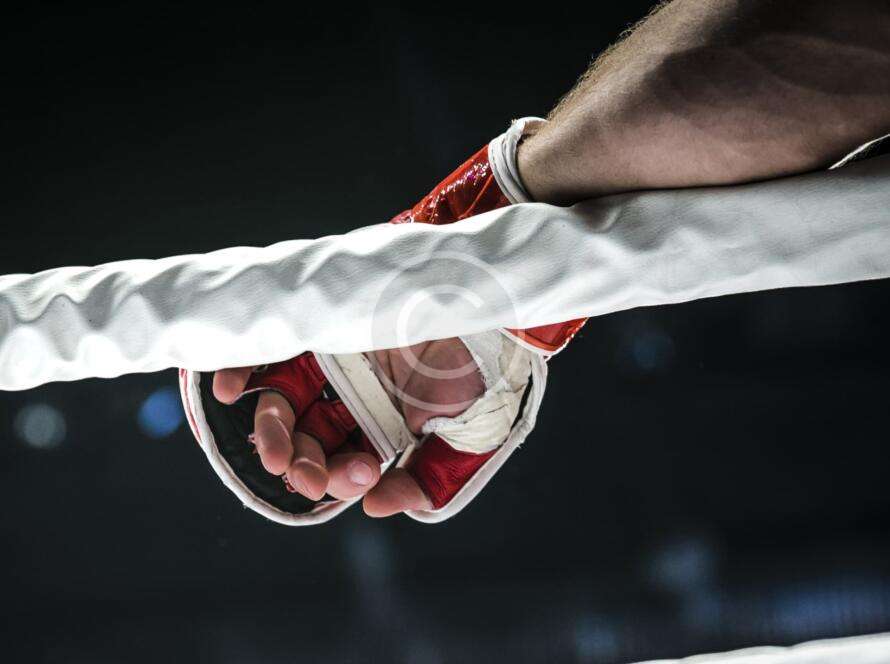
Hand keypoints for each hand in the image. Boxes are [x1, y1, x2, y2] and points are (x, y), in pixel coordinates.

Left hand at [211, 337, 486, 516]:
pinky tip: (228, 391)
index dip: (341, 479)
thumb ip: (432, 481)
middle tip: (299, 472)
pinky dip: (242, 368)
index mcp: (387, 428)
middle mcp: (354, 396)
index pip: (346, 463)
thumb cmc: (489, 370)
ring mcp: (334, 359)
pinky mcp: (321, 323)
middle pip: (308, 438)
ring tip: (270, 449)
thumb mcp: (471, 440)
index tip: (357, 478)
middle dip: (299, 463)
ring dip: (270, 430)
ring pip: (284, 401)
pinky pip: (271, 348)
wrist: (494, 299)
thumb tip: (372, 508)